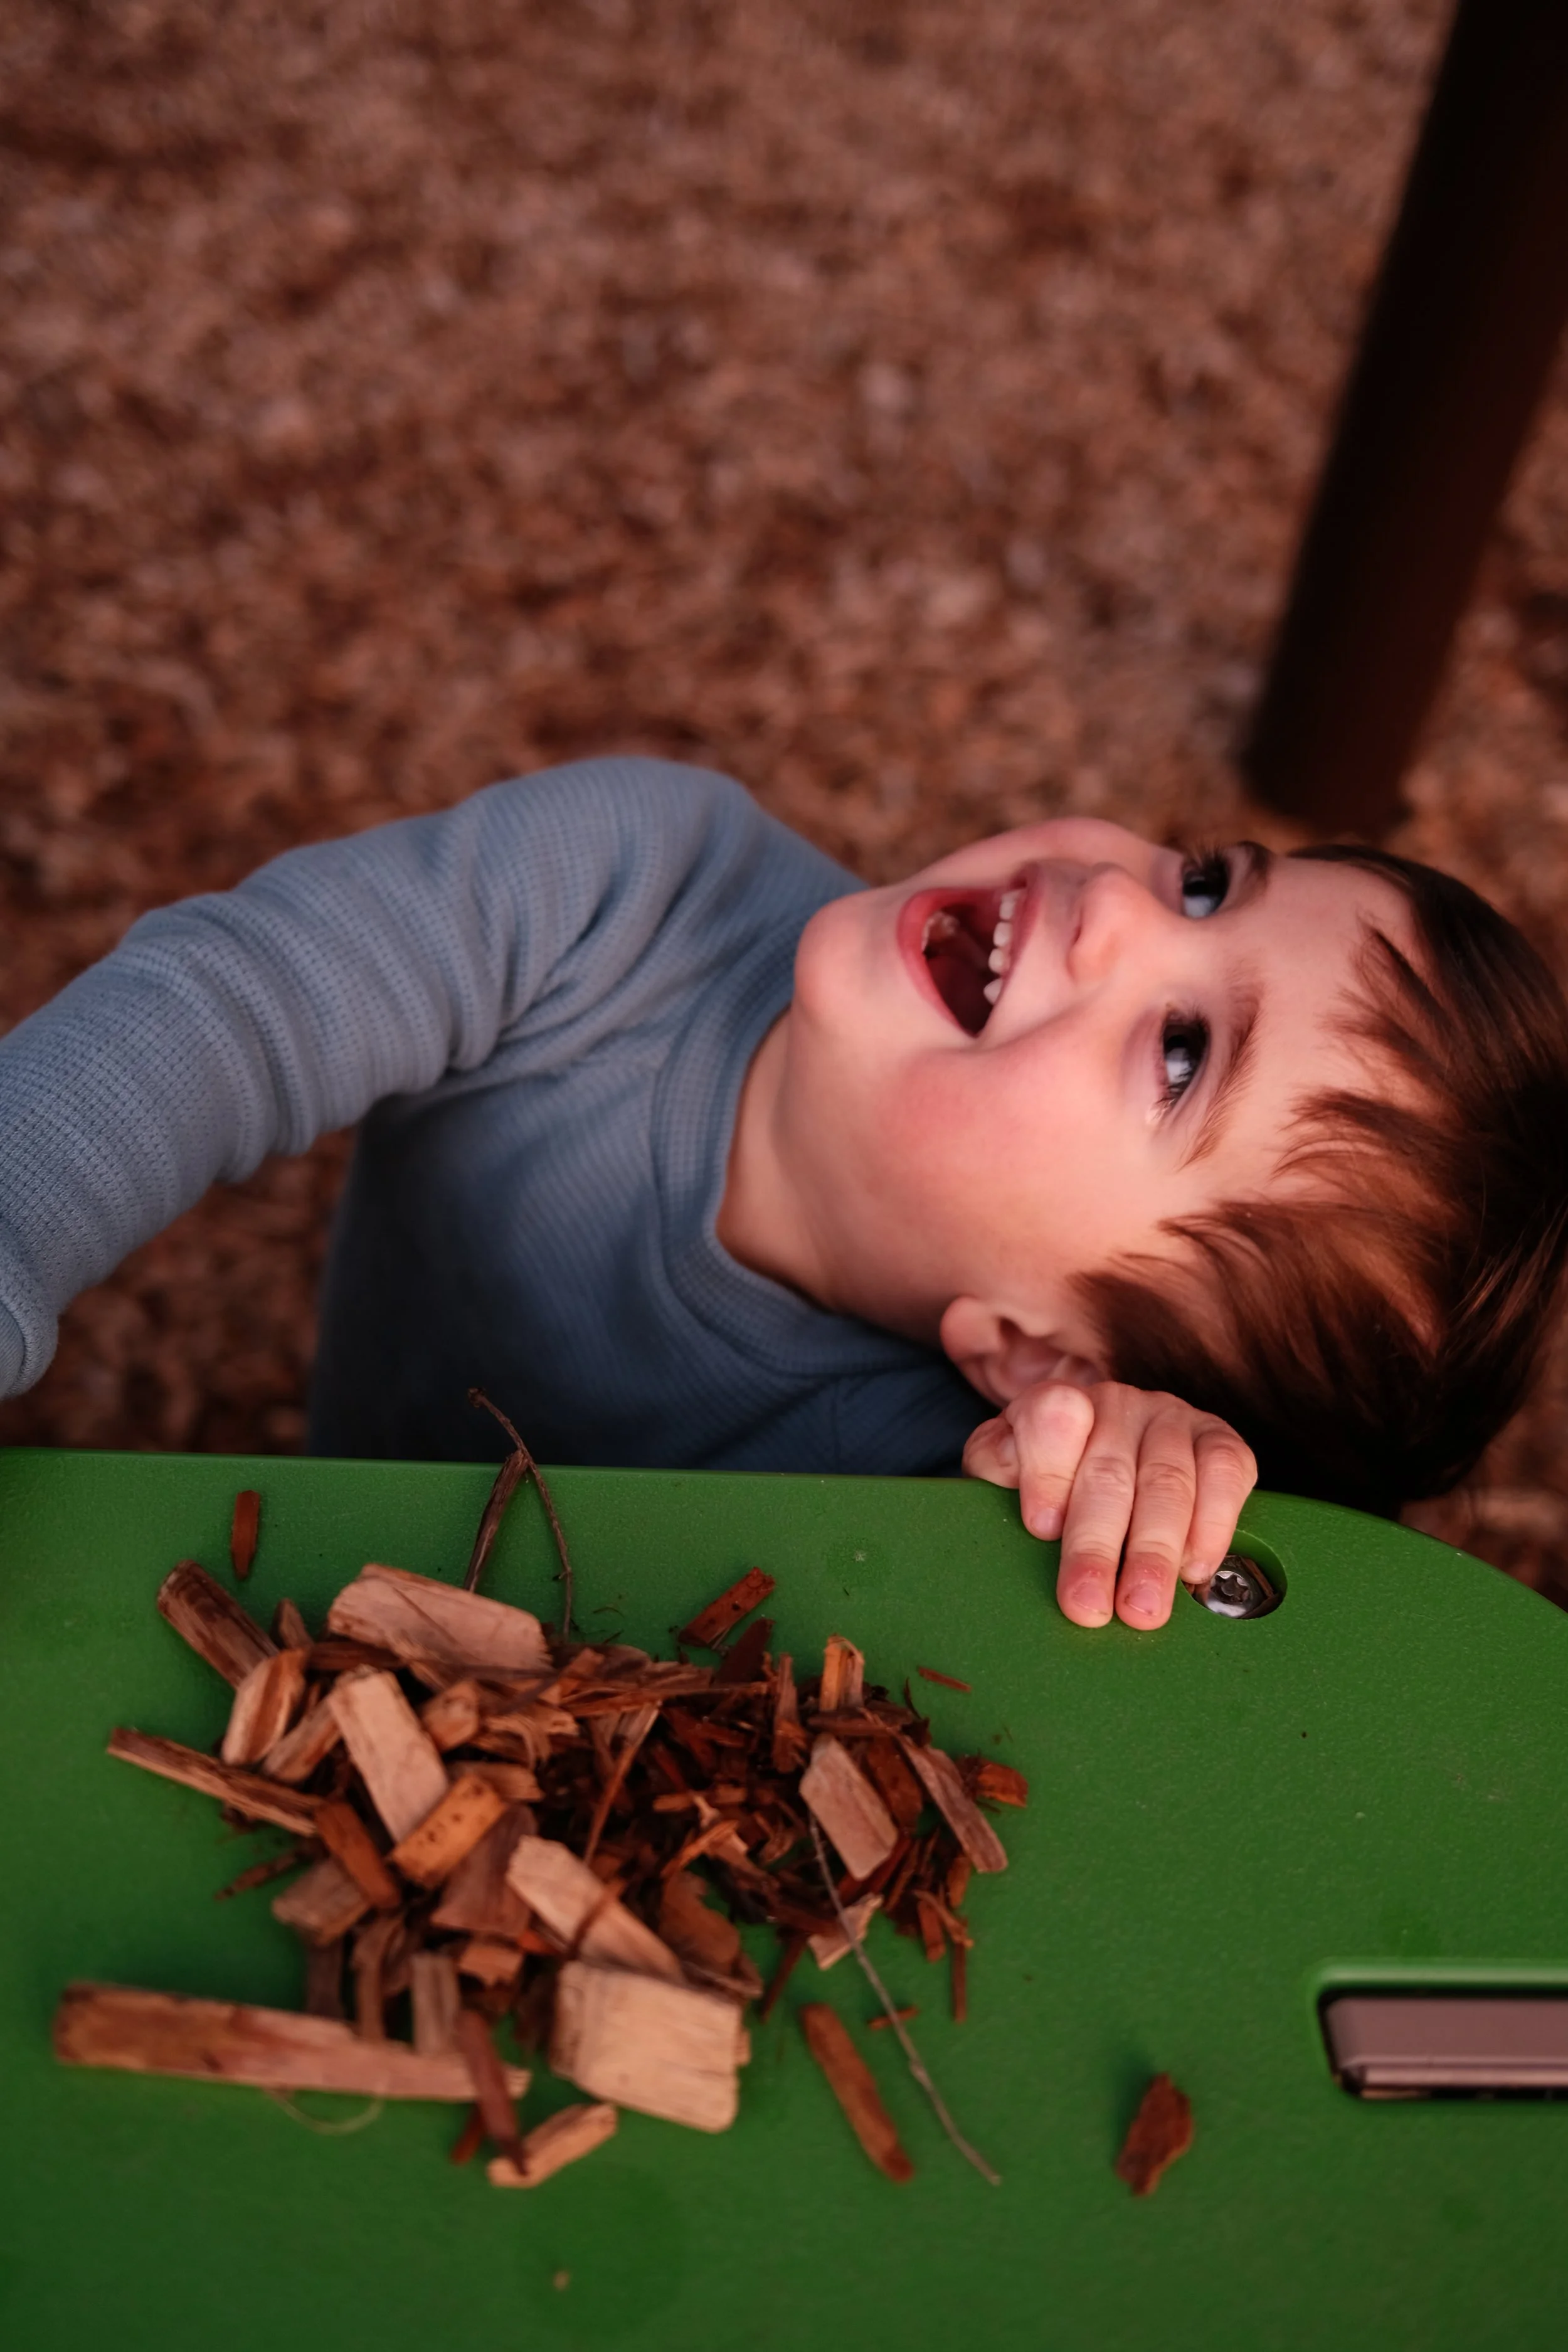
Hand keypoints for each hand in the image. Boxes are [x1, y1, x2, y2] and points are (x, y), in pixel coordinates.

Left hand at [962, 1379, 1256, 1629]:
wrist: (1104, 1461)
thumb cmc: (1050, 1481)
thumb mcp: (1004, 1475)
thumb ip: (997, 1475)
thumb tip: (1025, 1506)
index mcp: (1054, 1405)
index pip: (1049, 1417)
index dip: (1046, 1472)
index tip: (1042, 1528)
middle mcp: (1115, 1404)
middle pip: (1108, 1473)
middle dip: (1096, 1547)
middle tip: (1087, 1606)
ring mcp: (1171, 1418)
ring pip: (1167, 1481)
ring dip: (1155, 1552)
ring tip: (1141, 1606)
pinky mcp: (1219, 1441)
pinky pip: (1225, 1474)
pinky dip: (1212, 1525)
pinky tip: (1194, 1568)